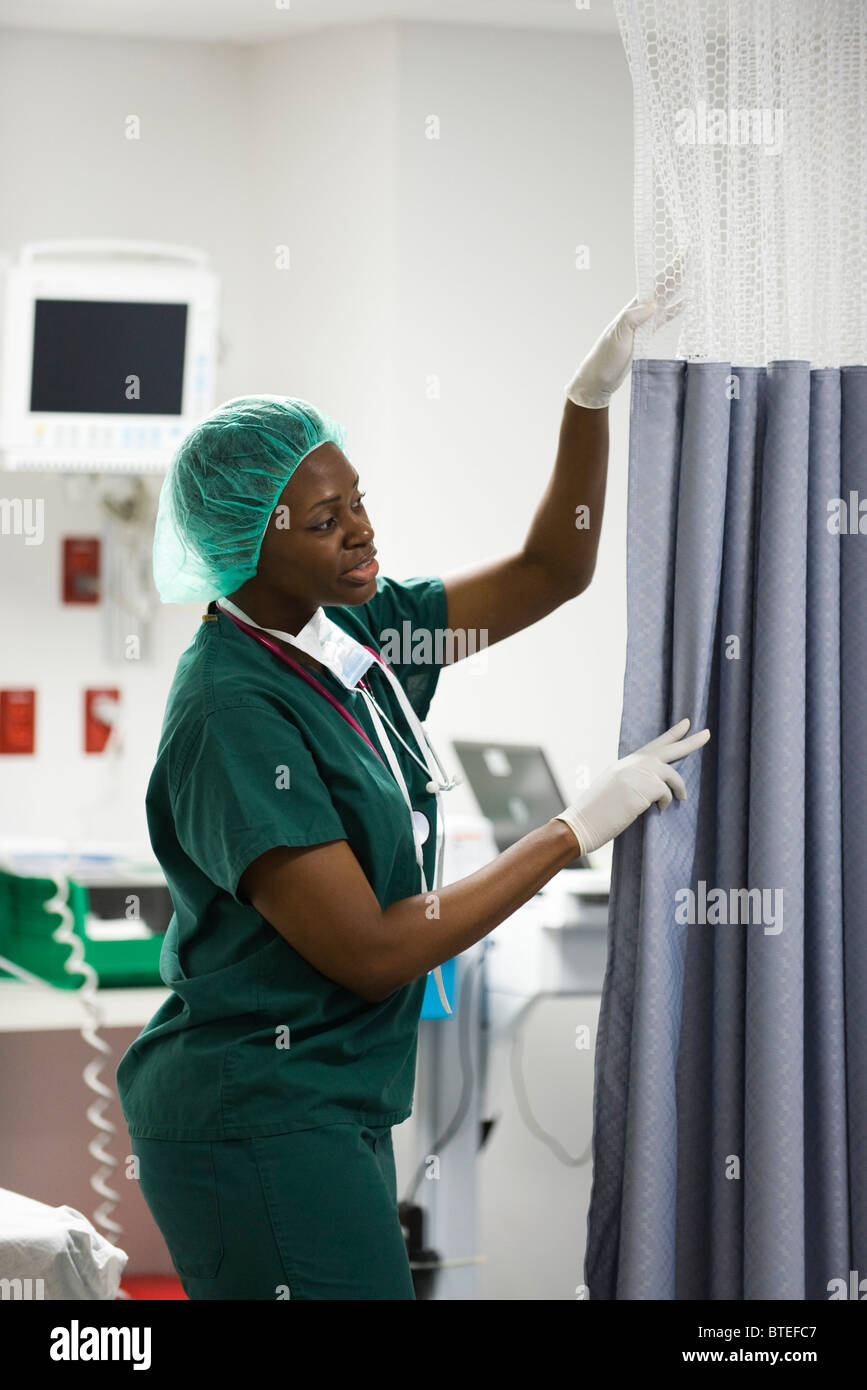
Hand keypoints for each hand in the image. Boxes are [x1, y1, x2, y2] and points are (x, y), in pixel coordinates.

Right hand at [554, 716, 710, 855]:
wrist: (581, 823)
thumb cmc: (595, 814)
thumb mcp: (613, 791)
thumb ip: (633, 783)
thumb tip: (655, 789)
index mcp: (624, 765)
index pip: (652, 746)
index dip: (671, 735)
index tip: (686, 723)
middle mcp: (632, 764)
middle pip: (668, 749)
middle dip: (690, 742)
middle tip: (707, 733)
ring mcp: (637, 774)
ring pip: (670, 774)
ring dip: (678, 788)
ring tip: (680, 799)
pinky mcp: (643, 788)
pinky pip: (666, 793)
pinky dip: (666, 803)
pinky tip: (658, 810)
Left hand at [565, 258, 687, 408]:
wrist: (599, 379)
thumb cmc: (605, 357)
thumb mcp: (618, 335)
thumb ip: (634, 318)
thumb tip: (654, 304)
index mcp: (633, 309)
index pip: (655, 284)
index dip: (670, 270)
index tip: (683, 255)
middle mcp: (639, 313)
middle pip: (662, 288)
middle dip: (676, 272)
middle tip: (691, 256)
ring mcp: (644, 324)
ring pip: (665, 301)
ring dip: (678, 288)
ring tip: (692, 274)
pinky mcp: (646, 336)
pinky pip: (664, 319)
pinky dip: (675, 311)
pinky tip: (686, 303)